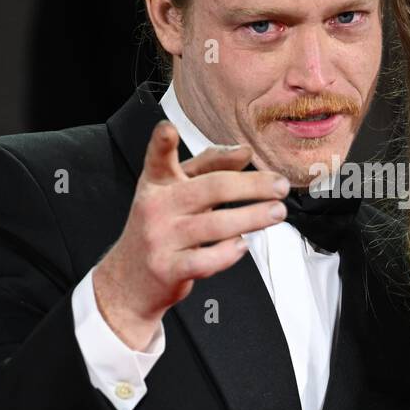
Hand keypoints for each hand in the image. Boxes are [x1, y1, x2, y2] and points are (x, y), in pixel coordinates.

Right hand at [92, 120, 289, 348]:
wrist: (129, 280)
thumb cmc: (161, 228)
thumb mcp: (176, 192)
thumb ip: (209, 168)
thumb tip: (244, 151)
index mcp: (156, 183)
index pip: (158, 159)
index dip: (161, 143)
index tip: (168, 130)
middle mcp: (156, 207)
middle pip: (210, 188)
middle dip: (252, 185)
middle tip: (280, 186)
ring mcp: (160, 238)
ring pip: (215, 225)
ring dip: (253, 217)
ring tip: (276, 213)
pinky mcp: (169, 268)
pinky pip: (207, 260)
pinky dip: (230, 252)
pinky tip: (242, 245)